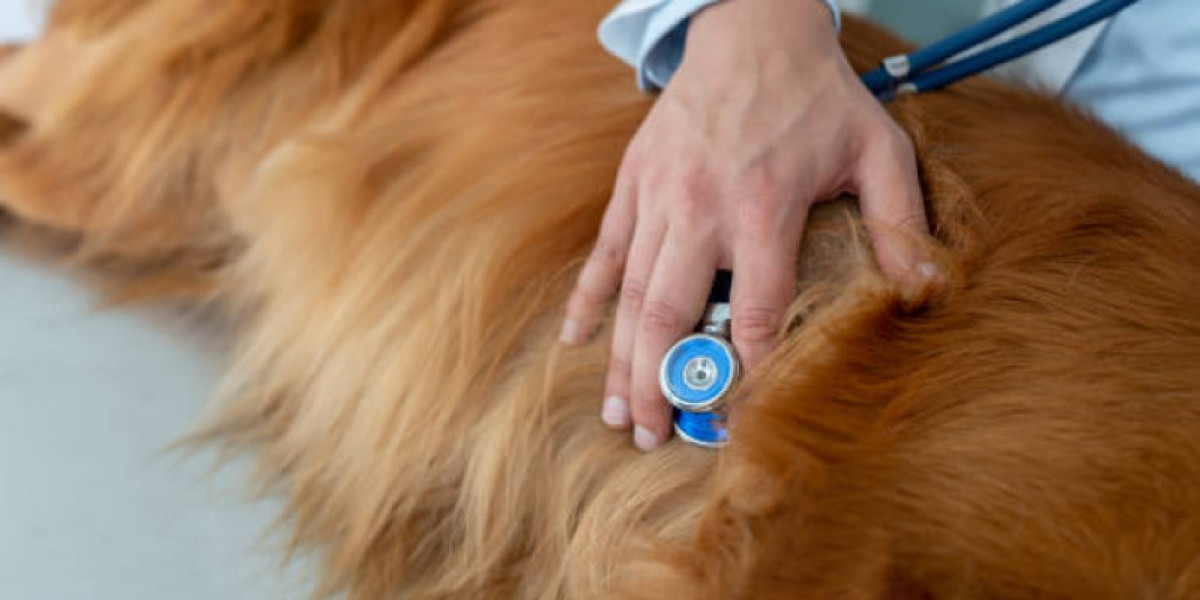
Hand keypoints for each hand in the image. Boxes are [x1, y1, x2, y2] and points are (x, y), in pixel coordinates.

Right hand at [561, 0, 933, 450]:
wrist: (751, 29)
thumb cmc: (818, 96)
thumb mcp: (877, 149)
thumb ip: (900, 223)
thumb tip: (926, 293)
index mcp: (764, 209)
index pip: (759, 312)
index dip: (752, 373)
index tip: (742, 419)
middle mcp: (703, 210)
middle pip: (673, 316)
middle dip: (663, 384)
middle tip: (655, 436)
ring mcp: (660, 198)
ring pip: (632, 294)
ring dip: (622, 360)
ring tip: (619, 414)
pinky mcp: (634, 183)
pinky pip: (605, 251)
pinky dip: (586, 298)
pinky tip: (574, 340)